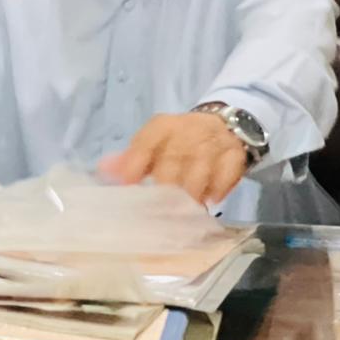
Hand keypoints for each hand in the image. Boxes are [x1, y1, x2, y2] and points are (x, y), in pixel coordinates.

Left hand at [99, 112, 245, 205]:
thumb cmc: (180, 140)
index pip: (145, 143)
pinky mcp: (234, 156)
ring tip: (183, 214)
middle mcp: (187, 133)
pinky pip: (226, 175)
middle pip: (173, 160)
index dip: (134, 166)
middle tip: (156, 214)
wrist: (223, 124)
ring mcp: (213, 144)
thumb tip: (104, 171)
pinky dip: (218, 190)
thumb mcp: (155, 142)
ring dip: (191, 195)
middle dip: (164, 188)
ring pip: (200, 171)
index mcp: (162, 127)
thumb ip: (131, 158)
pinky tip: (211, 201)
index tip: (127, 188)